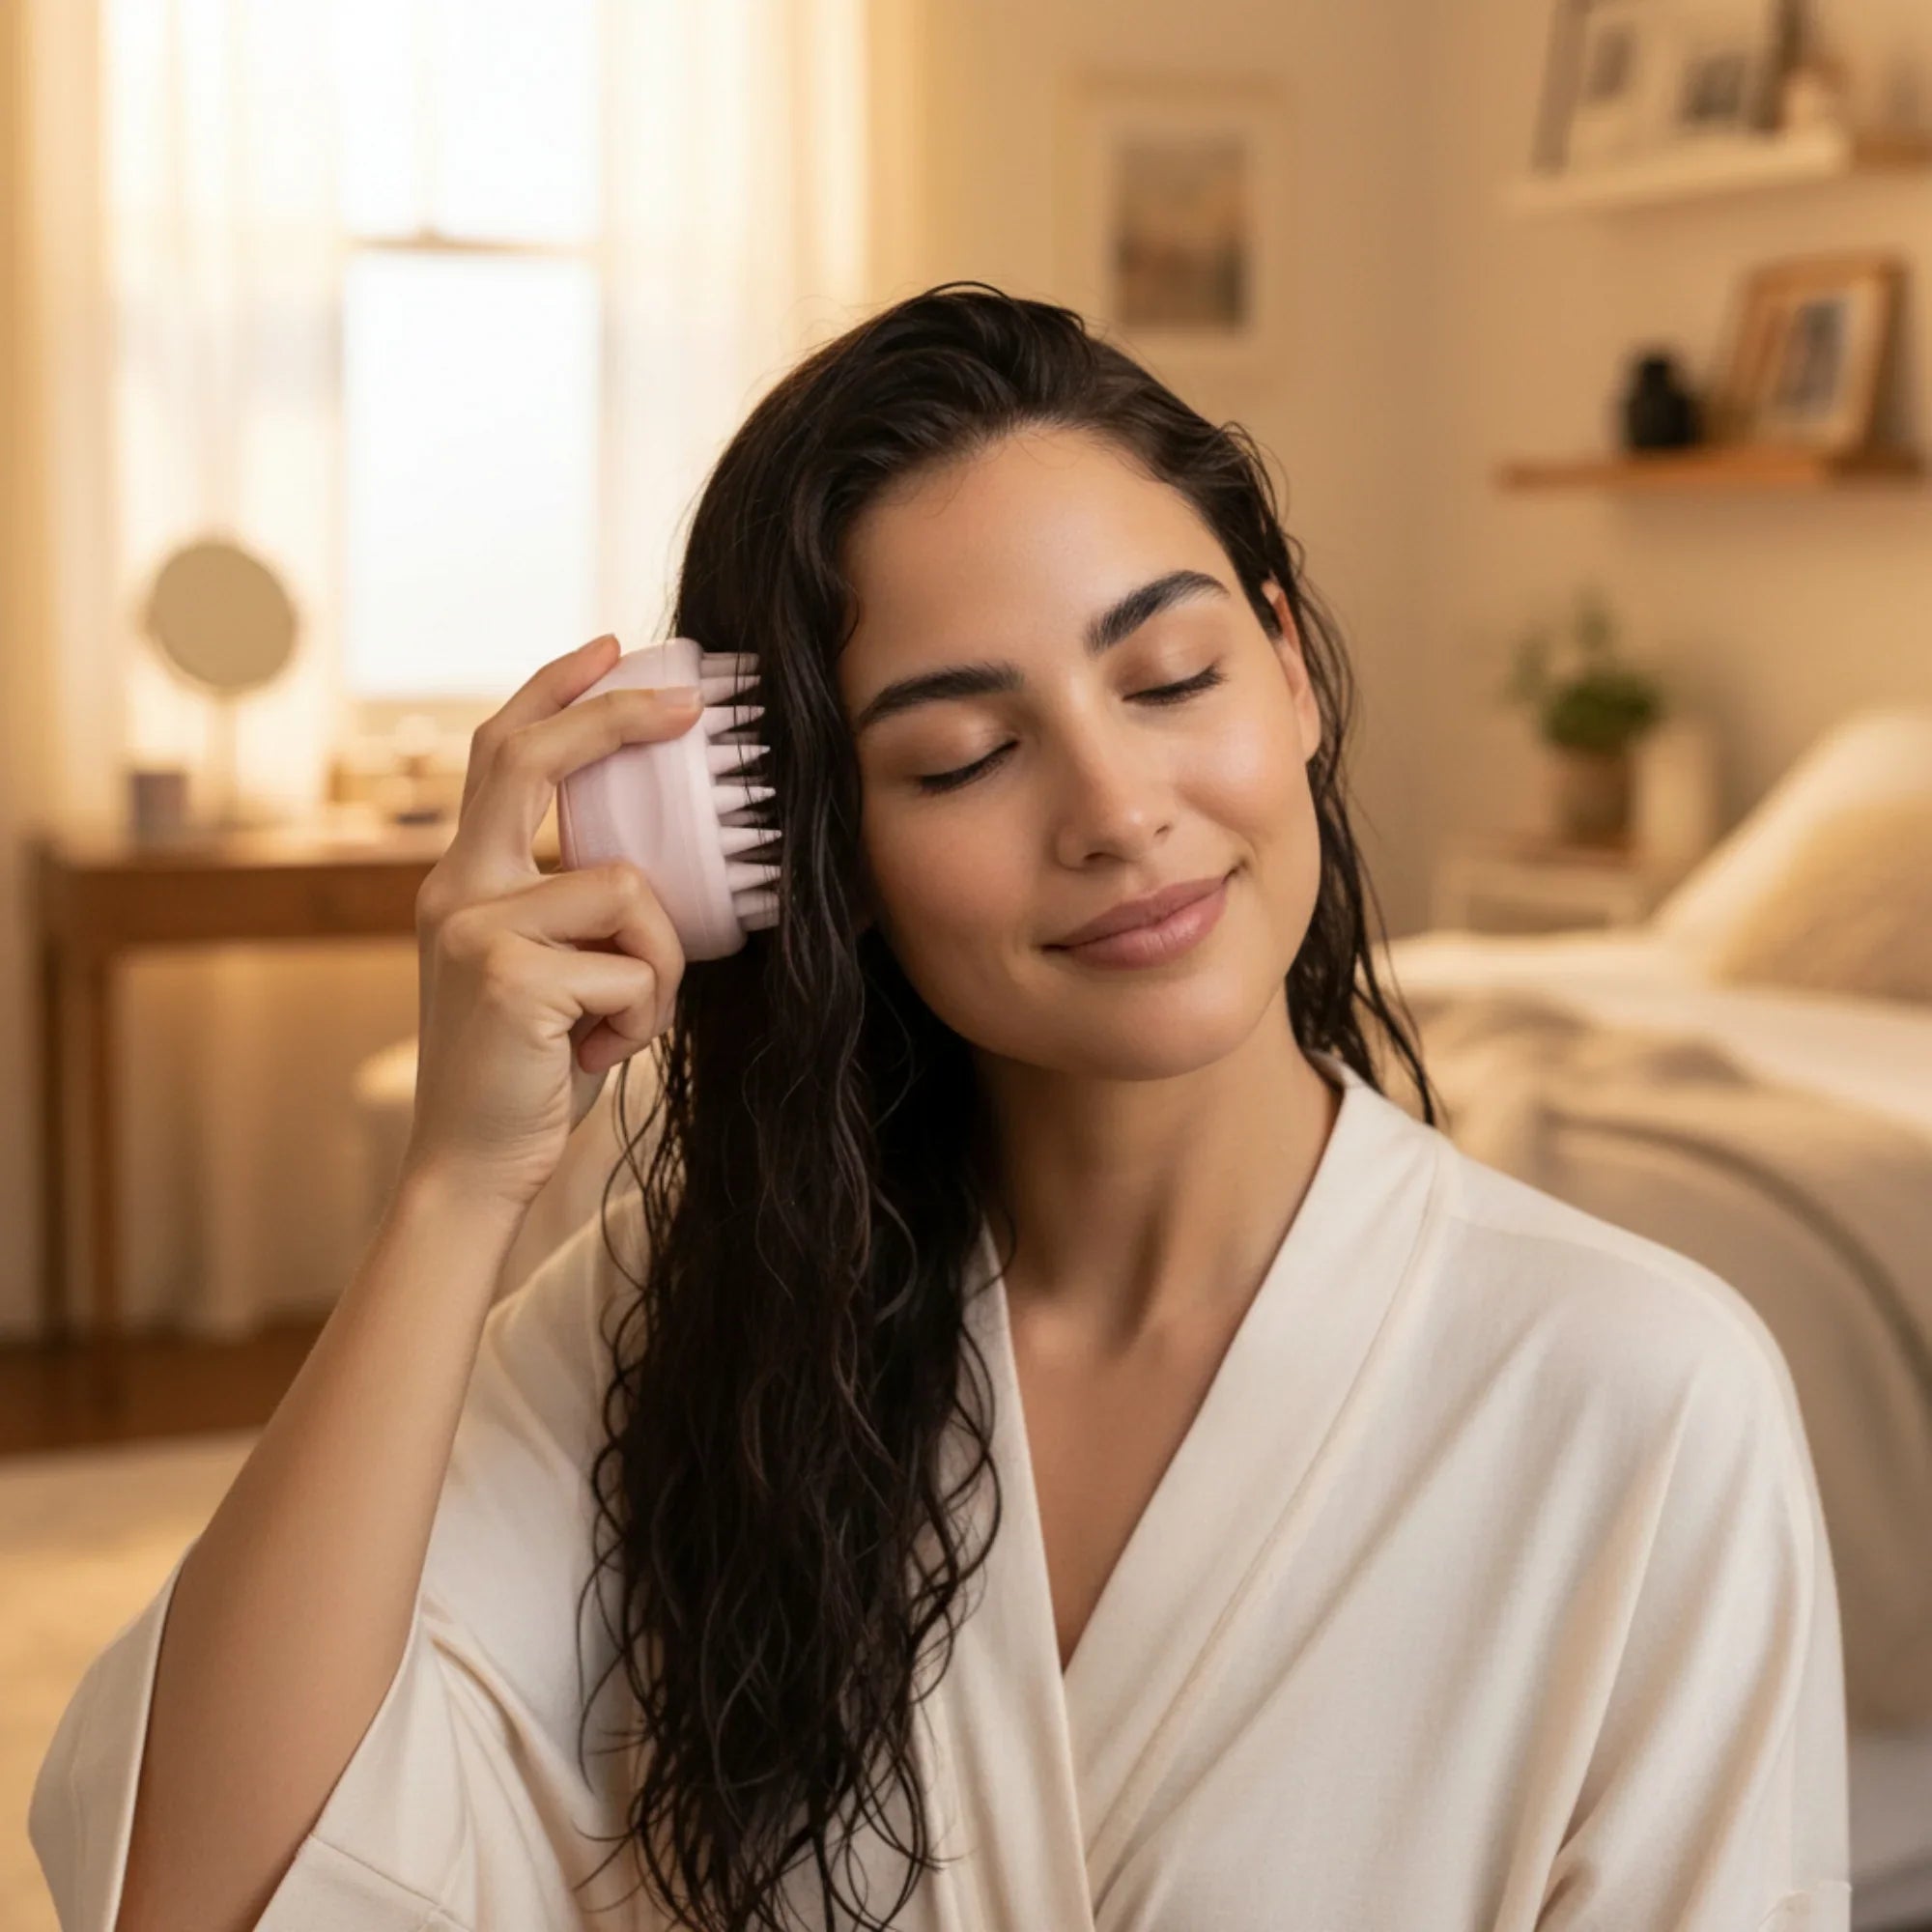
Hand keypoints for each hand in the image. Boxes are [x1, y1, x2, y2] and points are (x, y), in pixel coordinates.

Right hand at [399, 634, 702, 1213]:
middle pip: (533, 759)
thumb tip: (653, 861)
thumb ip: (577, 906)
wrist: (473, 1168)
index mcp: (464, 881)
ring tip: (615, 1025)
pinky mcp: (508, 976)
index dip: (556, 691)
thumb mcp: (552, 970)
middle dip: (613, 715)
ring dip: (656, 967)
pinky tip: (597, 1053)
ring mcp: (474, 927)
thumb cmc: (533, 1071)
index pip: (502, 753)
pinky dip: (644, 1016)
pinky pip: (637, 966)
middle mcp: (455, 889)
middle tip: (690, 703)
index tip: (610, 646)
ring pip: (630, 892)